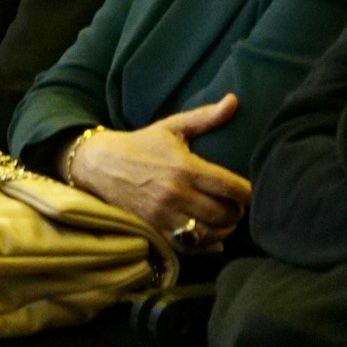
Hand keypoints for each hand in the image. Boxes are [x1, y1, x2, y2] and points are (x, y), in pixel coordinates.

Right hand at [69, 94, 251, 248]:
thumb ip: (205, 117)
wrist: (100, 164)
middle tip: (234, 205)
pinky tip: (208, 234)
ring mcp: (165, 215)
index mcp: (186, 168)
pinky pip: (190, 246)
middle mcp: (177, 193)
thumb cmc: (140, 144)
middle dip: (236, 211)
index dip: (247, 192)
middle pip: (225, 214)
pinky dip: (205, 244)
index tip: (245, 189)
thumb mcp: (171, 127)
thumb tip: (234, 100)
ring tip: (223, 219)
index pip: (233, 188)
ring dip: (223, 229)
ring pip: (211, 233)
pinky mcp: (155, 229)